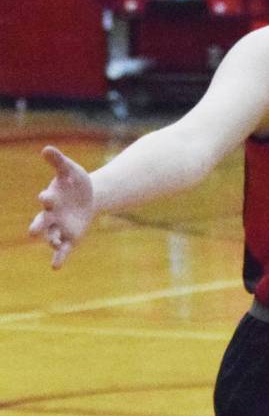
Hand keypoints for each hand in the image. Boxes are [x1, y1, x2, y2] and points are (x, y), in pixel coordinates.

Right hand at [27, 145, 94, 268]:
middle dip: (38, 226)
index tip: (45, 196)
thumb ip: (58, 161)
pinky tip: (55, 267)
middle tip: (33, 231)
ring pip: (51, 237)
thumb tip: (46, 148)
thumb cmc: (75, 182)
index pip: (46, 199)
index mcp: (51, 199)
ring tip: (52, 244)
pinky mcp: (69, 238)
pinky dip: (58, 258)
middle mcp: (51, 216)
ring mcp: (59, 228)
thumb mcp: (70, 170)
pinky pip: (63, 249)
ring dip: (51, 241)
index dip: (46, 197)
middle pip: (41, 223)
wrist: (88, 196)